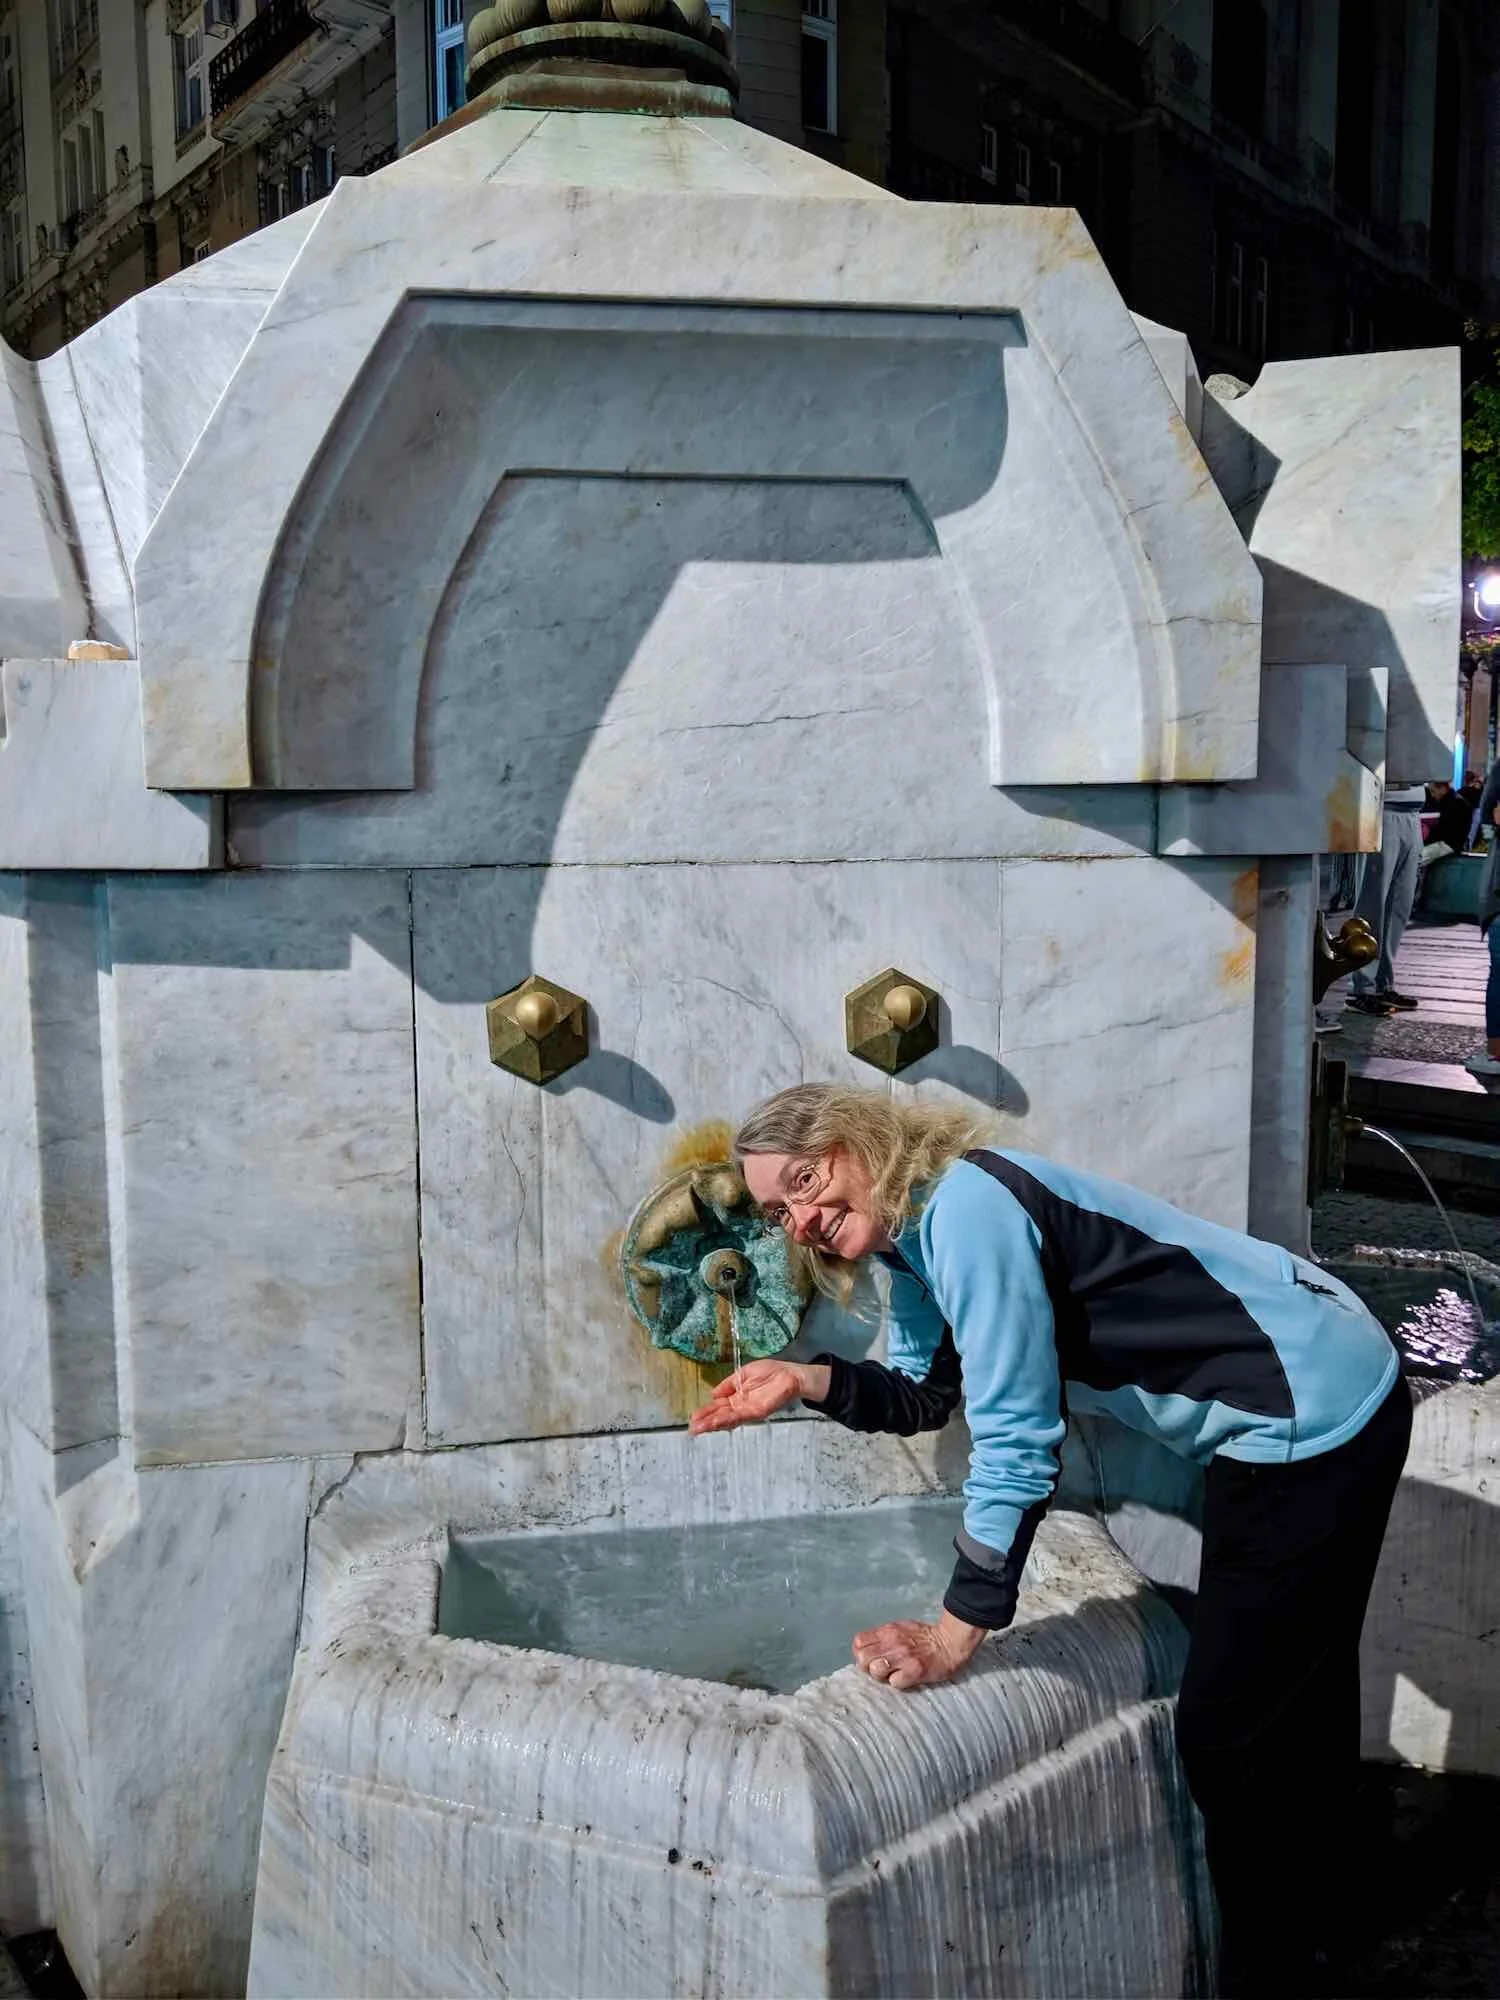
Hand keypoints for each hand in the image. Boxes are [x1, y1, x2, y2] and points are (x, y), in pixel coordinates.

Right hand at [688, 1358, 830, 1434]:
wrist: (791, 1374)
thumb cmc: (771, 1372)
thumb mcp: (744, 1374)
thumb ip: (728, 1384)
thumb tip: (713, 1394)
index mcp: (737, 1398)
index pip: (718, 1407)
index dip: (706, 1412)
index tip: (693, 1418)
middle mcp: (741, 1407)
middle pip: (721, 1416)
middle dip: (706, 1422)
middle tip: (691, 1429)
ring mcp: (749, 1411)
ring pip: (727, 1419)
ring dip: (713, 1424)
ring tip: (698, 1428)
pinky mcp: (758, 1411)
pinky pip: (740, 1416)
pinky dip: (727, 1419)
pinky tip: (716, 1422)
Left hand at [852, 1611, 986, 1690]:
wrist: (950, 1642)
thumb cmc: (925, 1636)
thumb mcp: (901, 1628)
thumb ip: (883, 1637)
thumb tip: (867, 1649)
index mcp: (888, 1631)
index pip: (859, 1642)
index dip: (860, 1652)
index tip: (868, 1658)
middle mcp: (893, 1643)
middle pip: (863, 1659)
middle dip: (868, 1666)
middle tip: (879, 1669)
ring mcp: (903, 1658)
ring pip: (876, 1671)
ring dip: (882, 1676)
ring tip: (892, 1674)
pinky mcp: (914, 1672)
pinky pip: (894, 1683)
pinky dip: (898, 1683)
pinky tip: (905, 1678)